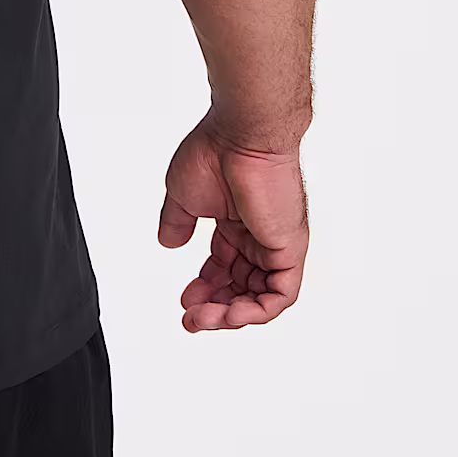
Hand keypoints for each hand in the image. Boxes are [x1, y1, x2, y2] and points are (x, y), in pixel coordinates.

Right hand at [158, 114, 307, 332]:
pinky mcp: (289, 251)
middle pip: (241, 287)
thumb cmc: (213, 153)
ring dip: (232, 315)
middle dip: (215, 307)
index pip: (224, 267)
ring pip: (260, 297)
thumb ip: (177, 222)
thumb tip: (168, 243)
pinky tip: (230, 314)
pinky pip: (281, 295)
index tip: (184, 301)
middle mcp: (258, 237)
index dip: (204, 287)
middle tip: (191, 319)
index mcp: (235, 223)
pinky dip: (257, 311)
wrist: (240, 137)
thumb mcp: (183, 195)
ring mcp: (275, 245)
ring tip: (205, 319)